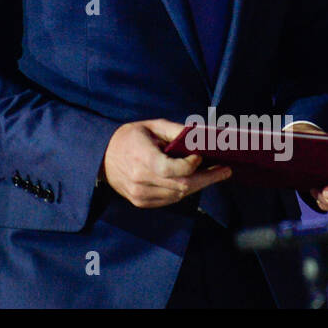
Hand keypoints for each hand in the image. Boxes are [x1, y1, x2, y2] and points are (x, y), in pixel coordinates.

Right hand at [101, 118, 231, 208]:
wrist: (102, 156)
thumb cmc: (130, 137)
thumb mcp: (152, 126)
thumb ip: (176, 131)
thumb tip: (202, 136)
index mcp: (142, 158)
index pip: (174, 170)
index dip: (192, 165)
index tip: (201, 156)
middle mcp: (140, 180)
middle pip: (182, 186)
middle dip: (207, 179)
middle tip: (225, 171)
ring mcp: (140, 194)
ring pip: (178, 195)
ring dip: (198, 186)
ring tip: (213, 174)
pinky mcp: (141, 202)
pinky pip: (169, 200)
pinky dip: (183, 191)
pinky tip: (193, 181)